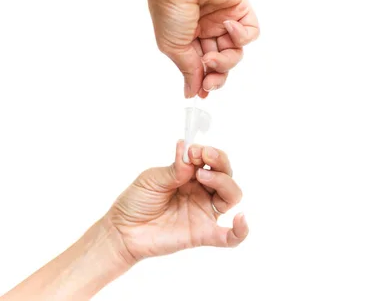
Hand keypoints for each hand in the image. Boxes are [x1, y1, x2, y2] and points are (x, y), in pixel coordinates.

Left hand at [104, 141, 247, 263]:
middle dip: (218, 161)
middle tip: (200, 156)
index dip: (208, 152)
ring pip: (231, 195)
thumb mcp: (152, 178)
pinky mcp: (203, 234)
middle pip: (226, 174)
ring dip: (224, 181)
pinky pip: (229, 237)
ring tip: (202, 175)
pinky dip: (241, 230)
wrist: (122, 230)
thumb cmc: (136, 201)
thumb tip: (187, 148)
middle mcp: (203, 192)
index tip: (193, 150)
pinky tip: (242, 220)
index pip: (212, 160)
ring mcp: (204, 212)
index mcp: (192, 176)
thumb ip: (174, 168)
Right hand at [145, 0, 259, 97]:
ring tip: (212, 55)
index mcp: (191, 36)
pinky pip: (251, 32)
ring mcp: (226, 19)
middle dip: (218, 74)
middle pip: (223, 61)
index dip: (207, 80)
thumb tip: (191, 92)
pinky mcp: (241, 9)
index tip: (203, 92)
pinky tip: (227, 26)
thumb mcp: (174, 47)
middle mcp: (209, 28)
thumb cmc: (169, 7)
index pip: (205, 64)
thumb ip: (188, 70)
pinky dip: (241, 36)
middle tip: (209, 79)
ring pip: (237, 51)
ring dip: (227, 60)